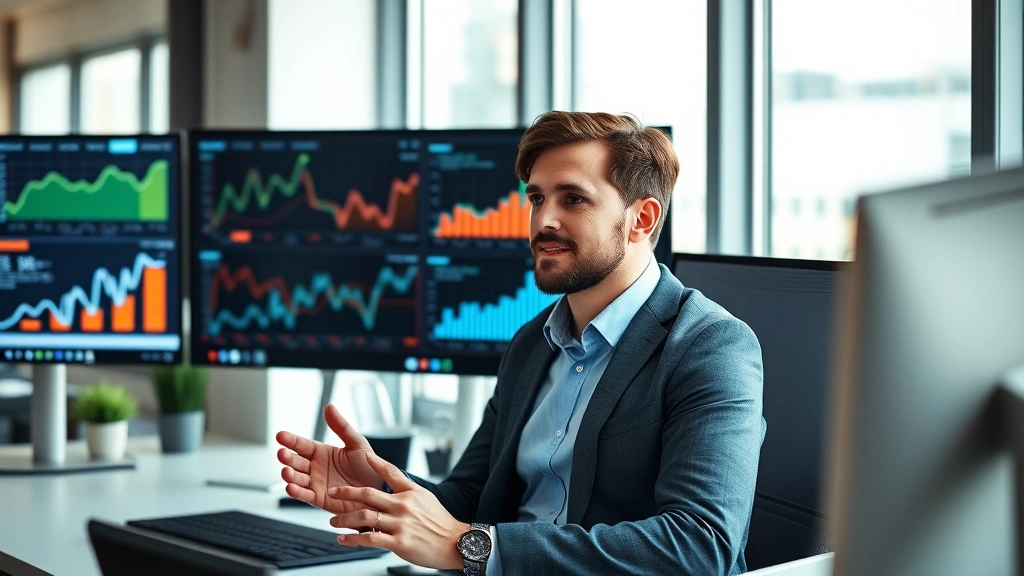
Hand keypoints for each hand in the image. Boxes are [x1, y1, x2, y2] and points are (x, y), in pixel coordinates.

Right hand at [276, 404, 382, 513]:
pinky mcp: (319, 499)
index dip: (291, 440)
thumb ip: (341, 427)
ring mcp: (316, 483)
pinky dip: (297, 492)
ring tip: (286, 471)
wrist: (378, 490)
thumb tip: (329, 407)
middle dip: (287, 458)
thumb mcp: (356, 443)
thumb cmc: (368, 466)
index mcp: (321, 453)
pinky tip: (291, 487)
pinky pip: (305, 495)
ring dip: (289, 475)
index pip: (302, 445)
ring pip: (297, 479)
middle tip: (282, 453)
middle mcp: (315, 468)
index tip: (280, 435)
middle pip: (296, 461)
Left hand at [327, 451, 467, 569]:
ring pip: (365, 517)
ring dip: (345, 519)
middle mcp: (404, 505)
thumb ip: (407, 490)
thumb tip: (391, 484)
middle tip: (332, 492)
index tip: (361, 455)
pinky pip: (370, 539)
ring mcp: (401, 524)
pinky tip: (343, 539)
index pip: (390, 472)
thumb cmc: (440, 522)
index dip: (375, 461)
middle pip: (369, 494)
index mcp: (410, 492)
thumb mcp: (426, 498)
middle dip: (346, 492)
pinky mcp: (399, 542)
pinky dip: (353, 539)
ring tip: (333, 521)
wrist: (455, 543)